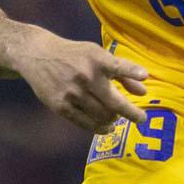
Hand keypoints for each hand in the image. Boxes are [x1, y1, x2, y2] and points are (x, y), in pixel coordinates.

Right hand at [14, 31, 148, 132]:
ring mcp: (72, 92)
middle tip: (142, 119)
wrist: (38, 55)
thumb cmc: (75, 55)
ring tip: (117, 118)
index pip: (117, 66)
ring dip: (114, 119)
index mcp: (96, 59)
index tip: (145, 76)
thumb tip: (144, 91)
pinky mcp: (60, 106)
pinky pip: (85, 123)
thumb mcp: (97, 55)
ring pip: (101, 115)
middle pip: (113, 102)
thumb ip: (122, 73)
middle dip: (131, 113)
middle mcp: (85, 75)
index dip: (132, 70)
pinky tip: (107, 127)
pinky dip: (99, 128)